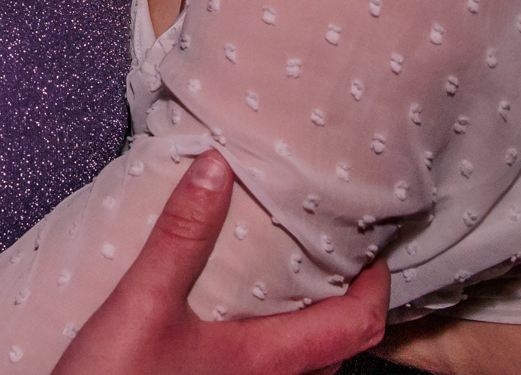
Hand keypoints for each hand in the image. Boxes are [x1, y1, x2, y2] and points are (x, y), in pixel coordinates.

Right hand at [55, 152, 389, 374]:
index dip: (377, 285)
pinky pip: (266, 371)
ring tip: (288, 269)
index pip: (357, 326)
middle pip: (337, 348)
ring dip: (309, 320)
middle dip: (345, 298)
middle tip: (331, 246)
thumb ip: (180, 235)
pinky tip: (233, 307)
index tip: (373, 242)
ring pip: (303, 364)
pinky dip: (272, 336)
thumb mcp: (142, 303)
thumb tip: (218, 166)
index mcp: (267, 362)